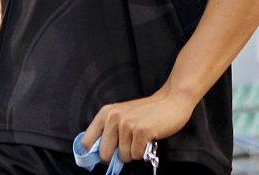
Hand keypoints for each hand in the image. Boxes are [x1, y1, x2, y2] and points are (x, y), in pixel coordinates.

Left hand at [80, 84, 195, 163]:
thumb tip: (98, 156)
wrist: (172, 100)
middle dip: (116, 157)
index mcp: (106, 113)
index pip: (86, 141)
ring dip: (133, 153)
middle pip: (104, 154)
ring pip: (123, 156)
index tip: (104, 156)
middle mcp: (114, 116)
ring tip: (141, 139)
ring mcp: (127, 123)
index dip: (93, 153)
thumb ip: (109, 132)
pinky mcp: (141, 131)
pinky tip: (148, 139)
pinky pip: (136, 155)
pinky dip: (143, 152)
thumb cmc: (147, 112)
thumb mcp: (123, 116)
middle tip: (128, 147)